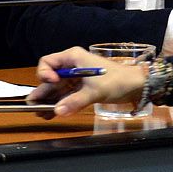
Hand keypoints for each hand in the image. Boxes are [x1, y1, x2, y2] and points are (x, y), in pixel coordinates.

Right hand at [28, 47, 148, 116]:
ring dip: (50, 100)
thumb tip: (57, 111)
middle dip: (43, 92)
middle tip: (34, 106)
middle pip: (51, 78)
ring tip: (42, 114)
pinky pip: (66, 95)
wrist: (138, 87)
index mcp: (73, 58)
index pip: (47, 62)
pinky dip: (61, 103)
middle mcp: (72, 66)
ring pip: (57, 88)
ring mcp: (76, 77)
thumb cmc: (117, 81)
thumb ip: (74, 101)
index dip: (44, 73)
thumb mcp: (94, 91)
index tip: (51, 83)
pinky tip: (53, 113)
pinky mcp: (82, 87)